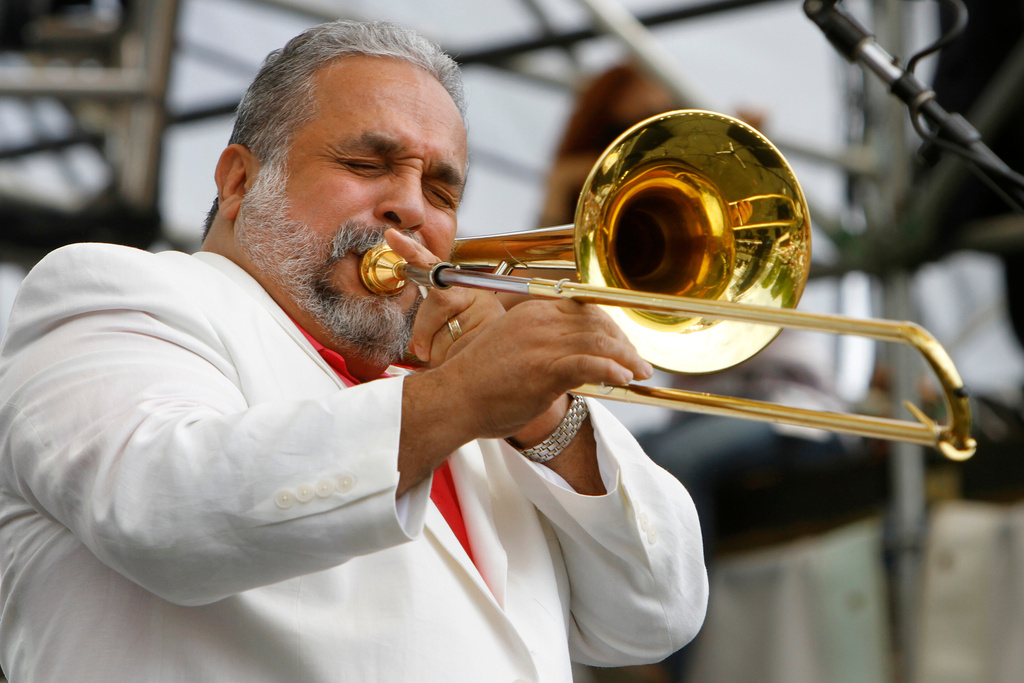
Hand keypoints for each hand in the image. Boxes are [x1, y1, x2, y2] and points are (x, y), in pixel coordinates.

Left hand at [384, 229, 503, 365]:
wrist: (511, 368)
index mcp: (461, 290)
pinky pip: (452, 348)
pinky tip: (464, 360)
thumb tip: (416, 346)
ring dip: (438, 353)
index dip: (412, 251)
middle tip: (423, 350)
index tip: (392, 236)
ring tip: (457, 356)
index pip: (433, 266)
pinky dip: (448, 362)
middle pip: (439, 299)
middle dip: (424, 329)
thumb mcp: (445, 341)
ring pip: (441, 329)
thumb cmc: (475, 356)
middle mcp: (477, 294)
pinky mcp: (492, 327)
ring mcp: (487, 309)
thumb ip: (429, 336)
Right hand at [419, 296, 651, 439]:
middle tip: (638, 363)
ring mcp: (542, 344)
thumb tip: (575, 359)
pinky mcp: (544, 369)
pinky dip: (612, 369)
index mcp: (532, 311)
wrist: (452, 400)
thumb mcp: (511, 348)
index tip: (622, 344)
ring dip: (627, 359)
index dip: (610, 326)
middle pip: (597, 323)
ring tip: (641, 373)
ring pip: (600, 343)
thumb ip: (542, 345)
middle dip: (624, 343)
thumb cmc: (479, 383)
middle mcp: (540, 321)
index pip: (584, 309)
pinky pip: (589, 364)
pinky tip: (624, 379)